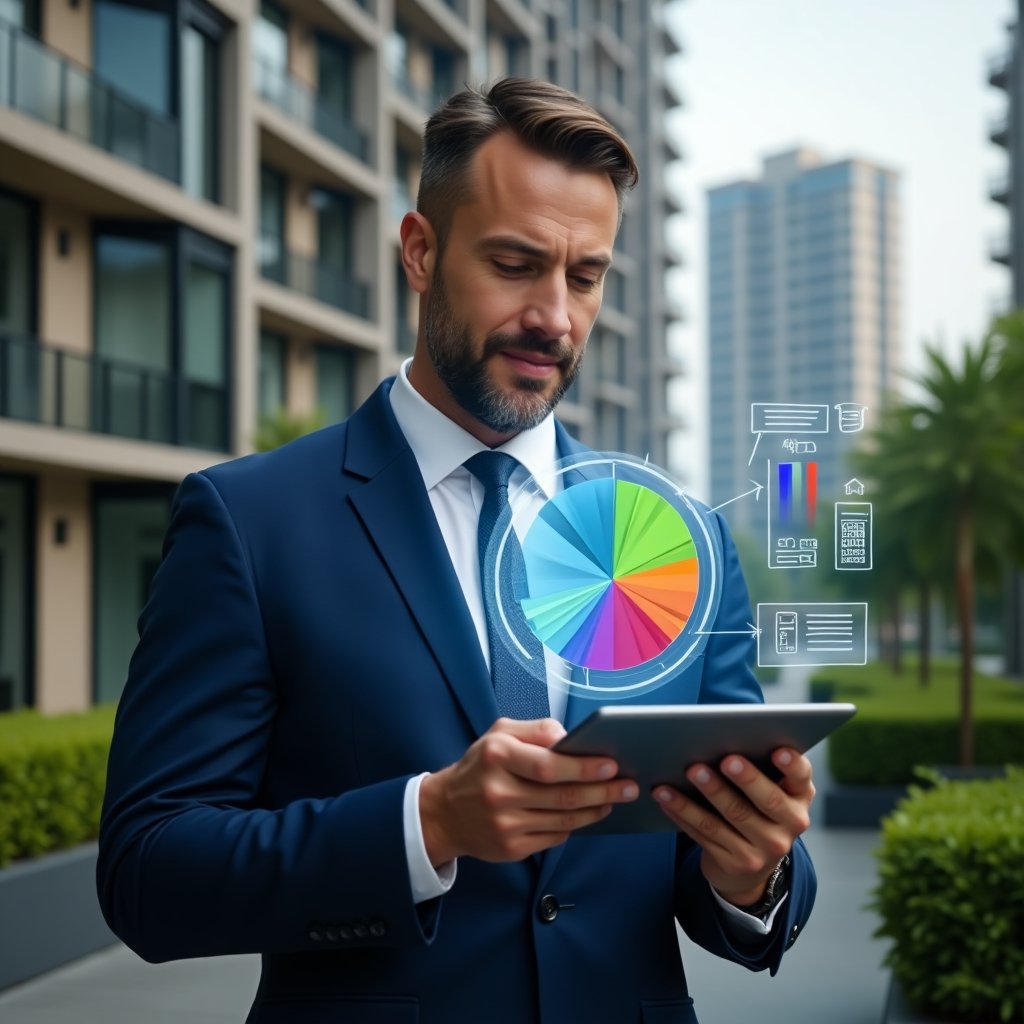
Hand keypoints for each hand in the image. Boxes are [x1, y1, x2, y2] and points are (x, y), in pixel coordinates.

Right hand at [419, 717, 638, 865]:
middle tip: (628, 785)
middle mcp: (499, 791)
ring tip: (614, 798)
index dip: (583, 767)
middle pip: (562, 795)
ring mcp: (504, 824)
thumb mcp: (499, 733)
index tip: (611, 764)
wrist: (444, 812)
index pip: (548, 765)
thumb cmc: (480, 766)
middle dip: (602, 790)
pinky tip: (589, 814)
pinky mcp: (510, 848)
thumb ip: (537, 731)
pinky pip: (555, 836)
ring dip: (595, 809)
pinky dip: (576, 825)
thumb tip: (573, 739)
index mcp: (497, 755)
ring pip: (564, 818)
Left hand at [653, 748, 814, 905]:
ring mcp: (764, 849)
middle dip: (746, 779)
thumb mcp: (770, 789)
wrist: (751, 865)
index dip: (792, 764)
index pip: (801, 778)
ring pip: (732, 817)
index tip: (778, 749)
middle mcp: (790, 825)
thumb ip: (760, 767)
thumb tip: (723, 736)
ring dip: (709, 792)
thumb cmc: (756, 808)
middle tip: (726, 759)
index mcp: (798, 797)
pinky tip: (667, 796)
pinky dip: (683, 812)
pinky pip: (706, 833)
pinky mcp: (737, 863)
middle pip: (769, 801)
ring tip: (689, 771)